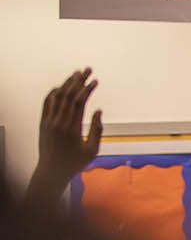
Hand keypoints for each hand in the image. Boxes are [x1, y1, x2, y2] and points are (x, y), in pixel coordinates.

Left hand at [27, 68, 102, 203]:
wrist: (51, 171)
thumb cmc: (74, 162)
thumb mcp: (92, 149)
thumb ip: (97, 129)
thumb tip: (98, 110)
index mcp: (72, 128)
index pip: (79, 101)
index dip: (87, 88)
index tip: (95, 80)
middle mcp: (58, 121)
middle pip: (68, 94)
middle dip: (78, 80)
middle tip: (87, 69)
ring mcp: (48, 121)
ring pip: (57, 96)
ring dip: (66, 83)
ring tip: (76, 74)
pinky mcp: (43, 122)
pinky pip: (47, 102)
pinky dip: (54, 92)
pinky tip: (61, 87)